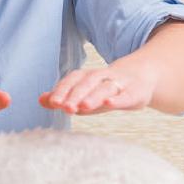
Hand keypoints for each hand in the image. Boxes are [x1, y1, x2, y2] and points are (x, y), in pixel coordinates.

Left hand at [39, 67, 153, 114]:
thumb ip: (64, 97)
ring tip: (82, 107)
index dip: (63, 90)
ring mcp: (120, 83)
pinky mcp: (135, 92)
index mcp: (89, 76)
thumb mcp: (87, 93)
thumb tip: (41, 100)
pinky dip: (117, 98)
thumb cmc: (108, 89)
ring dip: (93, 96)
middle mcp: (103, 77)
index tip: (52, 102)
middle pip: (87, 83)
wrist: (143, 76)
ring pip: (105, 87)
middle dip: (75, 95)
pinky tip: (109, 103)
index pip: (73, 80)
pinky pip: (126, 95)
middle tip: (64, 107)